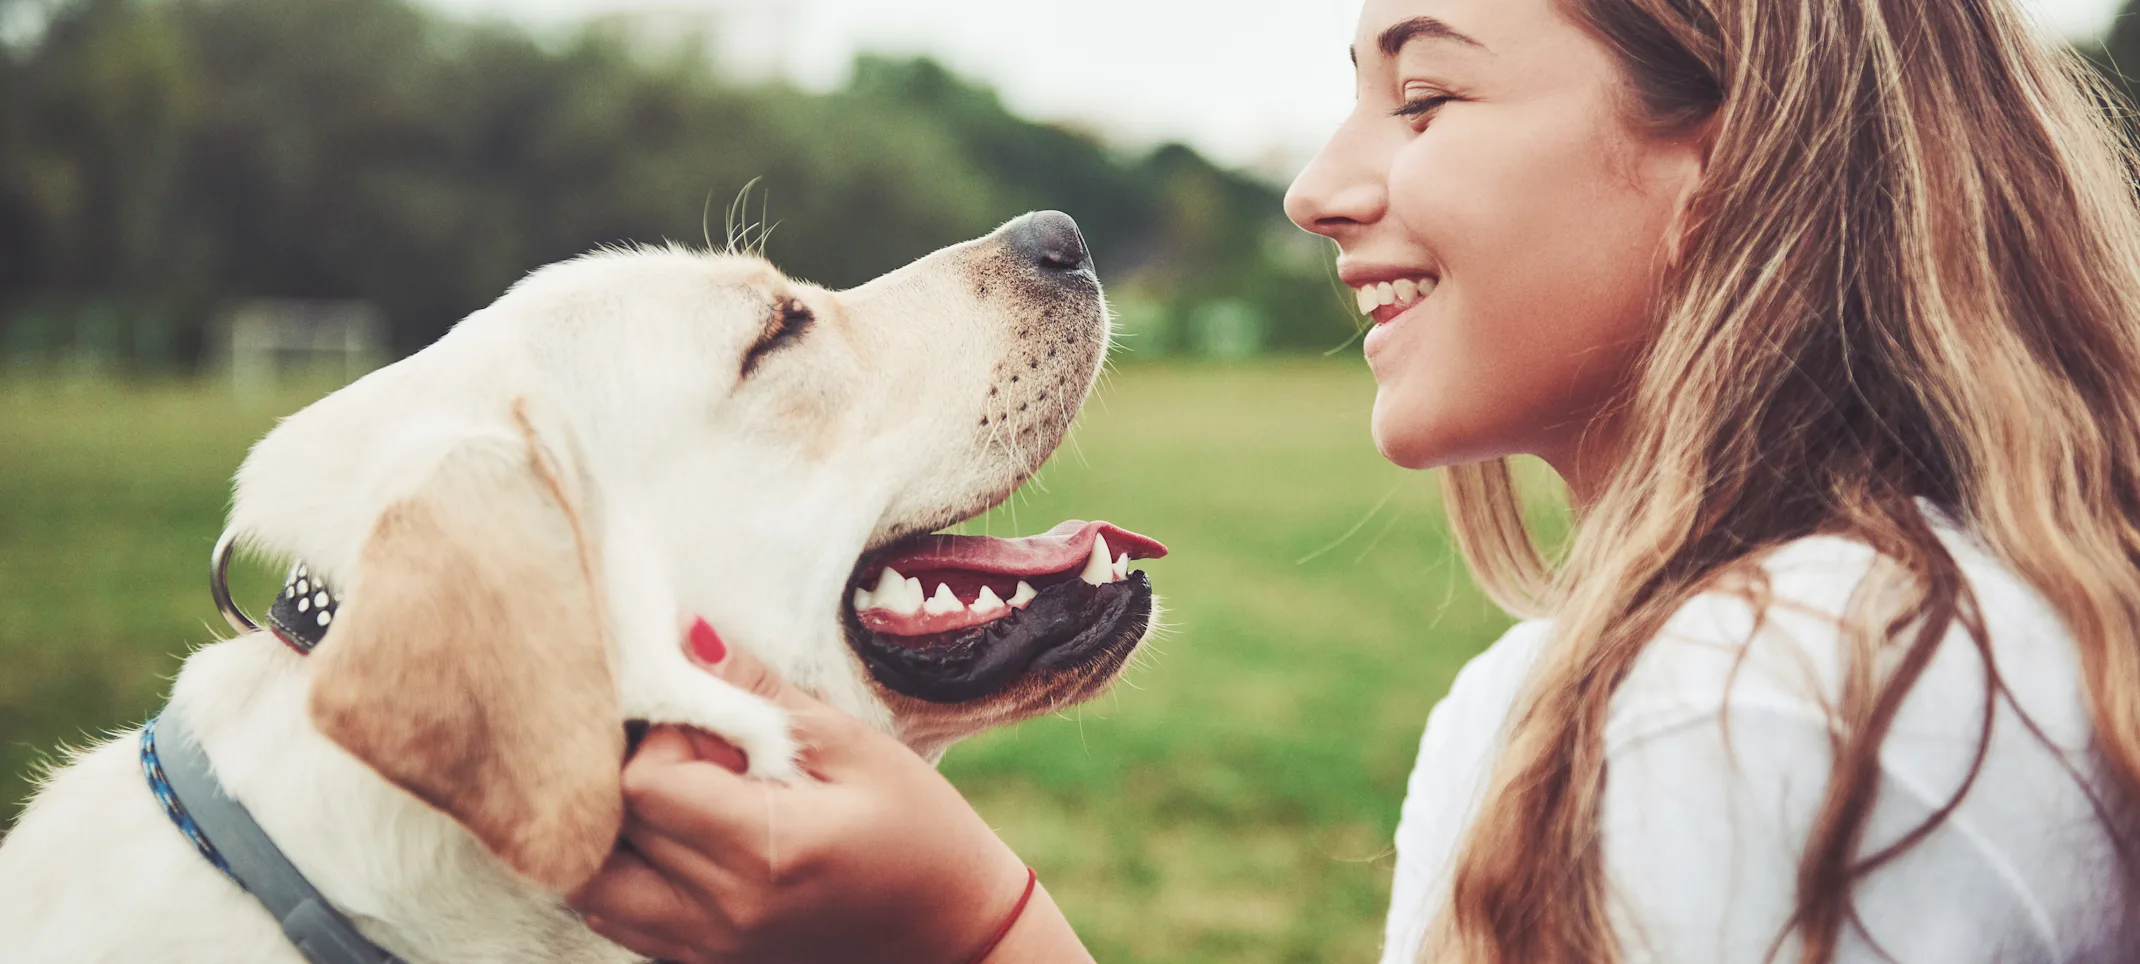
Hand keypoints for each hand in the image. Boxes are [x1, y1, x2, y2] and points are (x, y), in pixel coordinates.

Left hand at [568, 618, 1071, 963]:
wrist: (955, 934)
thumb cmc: (921, 831)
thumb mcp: (856, 747)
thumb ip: (762, 695)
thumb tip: (685, 634)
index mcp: (769, 851)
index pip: (645, 782)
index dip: (666, 735)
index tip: (715, 725)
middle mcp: (725, 911)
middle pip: (609, 826)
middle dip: (635, 770)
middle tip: (697, 753)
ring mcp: (708, 947)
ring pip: (593, 880)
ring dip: (615, 825)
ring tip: (678, 795)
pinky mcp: (702, 962)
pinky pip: (616, 915)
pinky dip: (625, 870)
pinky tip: (679, 838)